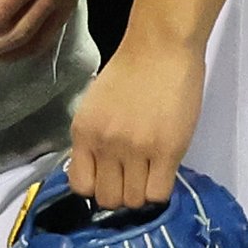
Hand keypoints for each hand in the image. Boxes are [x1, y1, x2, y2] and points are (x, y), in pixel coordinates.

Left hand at [68, 35, 204, 209]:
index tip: (109, 178)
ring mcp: (136, 149)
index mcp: (83, 132)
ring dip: (143, 192)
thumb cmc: (130, 71)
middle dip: (121, 193)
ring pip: (134, 201)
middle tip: (134, 176)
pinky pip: (159, 193)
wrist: (160, 46)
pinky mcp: (166, 151)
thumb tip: (100, 173)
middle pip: (108, 199)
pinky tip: (163, 171)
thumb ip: (94, 140)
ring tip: (151, 172)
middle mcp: (105, 144)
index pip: (80, 186)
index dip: (97, 187)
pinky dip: (161, 190)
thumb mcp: (95, 106)